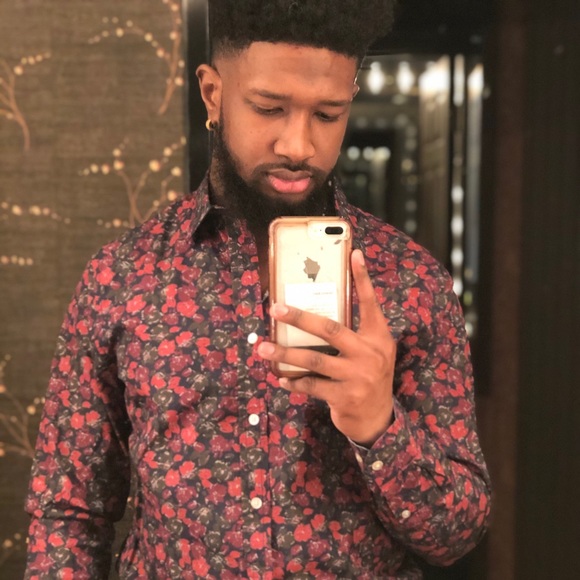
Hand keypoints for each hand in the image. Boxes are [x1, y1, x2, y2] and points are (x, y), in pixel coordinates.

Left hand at [257, 249, 395, 446]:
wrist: (378, 419)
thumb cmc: (368, 377)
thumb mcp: (370, 352)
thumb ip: (353, 334)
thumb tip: (314, 315)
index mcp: (378, 337)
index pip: (370, 302)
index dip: (362, 278)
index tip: (353, 253)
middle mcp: (371, 353)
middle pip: (330, 329)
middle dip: (299, 318)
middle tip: (275, 308)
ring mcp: (358, 376)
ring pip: (313, 359)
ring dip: (284, 354)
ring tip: (263, 348)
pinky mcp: (345, 396)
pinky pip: (311, 385)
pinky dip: (293, 381)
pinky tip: (280, 377)